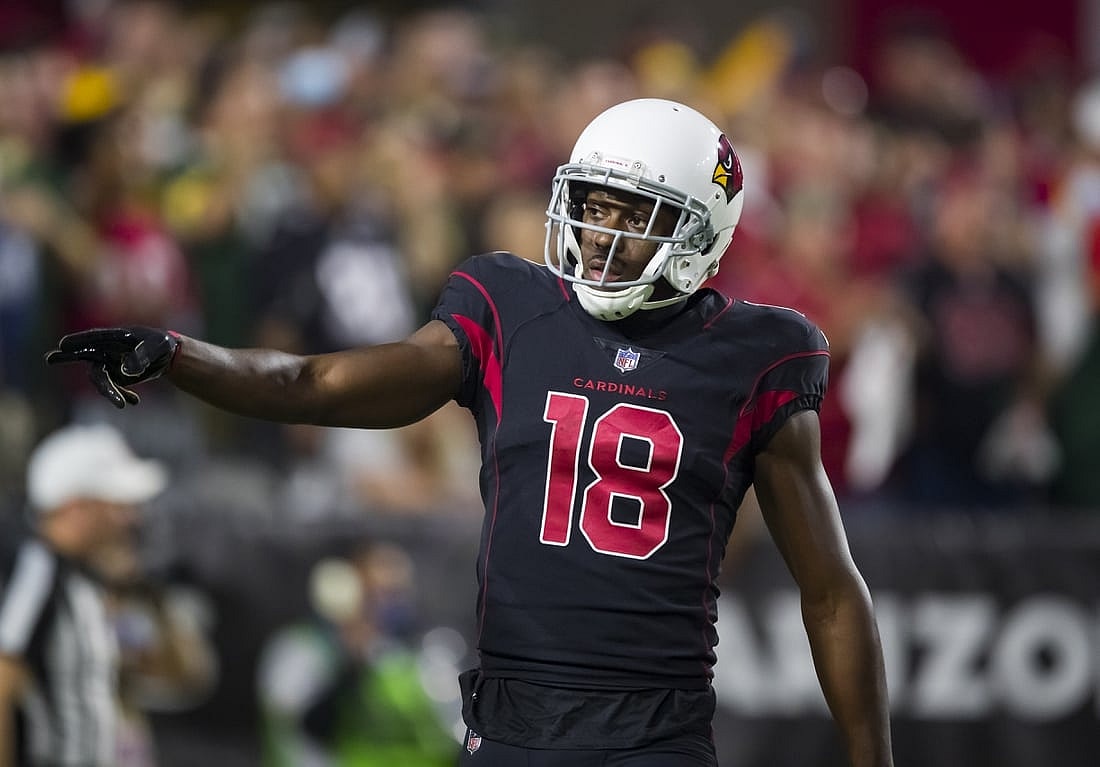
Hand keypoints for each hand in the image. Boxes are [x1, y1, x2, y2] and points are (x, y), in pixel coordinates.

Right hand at [45, 327, 179, 407]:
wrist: (165, 356)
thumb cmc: (160, 345)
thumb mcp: (156, 348)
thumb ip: (142, 356)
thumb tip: (126, 371)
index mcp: (114, 338)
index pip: (94, 338)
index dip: (79, 341)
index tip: (63, 344)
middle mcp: (105, 350)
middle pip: (85, 356)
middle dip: (68, 357)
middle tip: (49, 358)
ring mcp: (107, 364)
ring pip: (101, 380)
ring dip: (110, 392)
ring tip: (123, 404)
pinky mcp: (114, 377)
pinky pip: (113, 389)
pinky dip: (122, 396)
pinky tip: (135, 401)